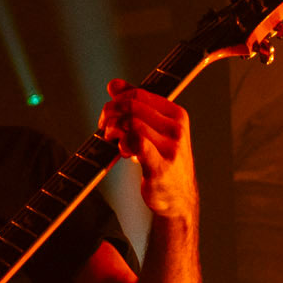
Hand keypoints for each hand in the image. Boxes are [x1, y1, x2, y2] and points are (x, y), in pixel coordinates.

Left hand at [99, 79, 197, 221]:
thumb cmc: (164, 161)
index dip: (117, 99)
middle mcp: (176, 128)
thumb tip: (114, 84)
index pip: (139, 93)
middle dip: (111, 113)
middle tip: (104, 126)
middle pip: (132, 106)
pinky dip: (123, 144)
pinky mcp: (160, 167)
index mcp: (177, 114)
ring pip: (132, 122)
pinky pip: (136, 144)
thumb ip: (136, 106)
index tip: (109, 112)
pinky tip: (123, 151)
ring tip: (111, 139)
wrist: (179, 198)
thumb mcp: (155, 129)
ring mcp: (170, 148)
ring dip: (114, 129)